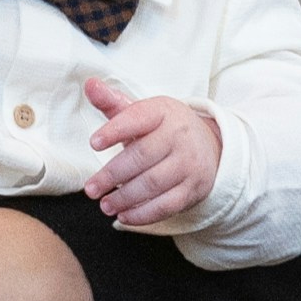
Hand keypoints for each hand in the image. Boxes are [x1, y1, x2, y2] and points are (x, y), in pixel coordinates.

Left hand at [84, 78, 220, 227]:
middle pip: (141, 156)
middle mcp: (179, 135)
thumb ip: (113, 103)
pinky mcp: (194, 188)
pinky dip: (143, 214)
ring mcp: (189, 163)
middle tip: (91, 188)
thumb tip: (90, 84)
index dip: (115, 130)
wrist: (209, 145)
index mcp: (163, 112)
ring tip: (104, 204)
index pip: (138, 118)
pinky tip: (124, 216)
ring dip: (125, 198)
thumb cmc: (164, 129)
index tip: (94, 143)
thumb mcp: (142, 112)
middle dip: (112, 175)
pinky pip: (167, 205)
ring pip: (153, 183)